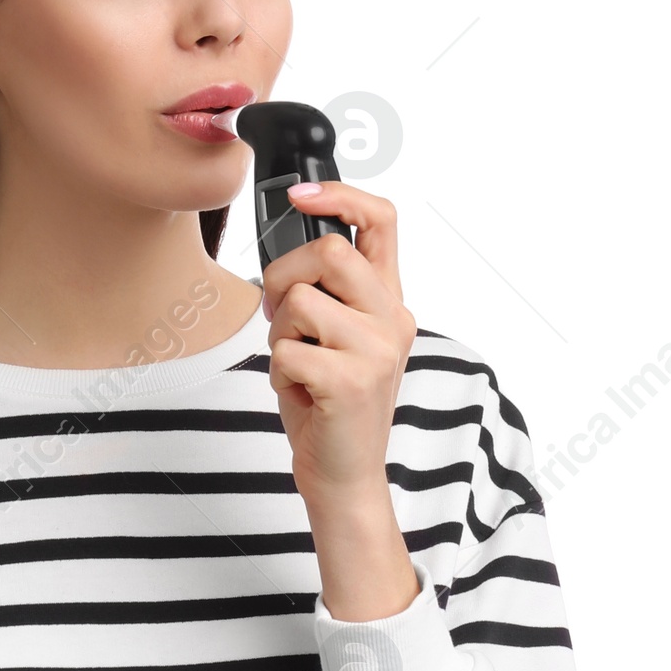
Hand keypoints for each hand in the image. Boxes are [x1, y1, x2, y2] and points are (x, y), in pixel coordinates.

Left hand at [261, 182, 416, 521]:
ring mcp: (377, 350)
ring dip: (279, 335)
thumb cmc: (327, 405)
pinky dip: (278, 372)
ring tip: (296, 364)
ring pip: (300, 301)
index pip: (381, 221)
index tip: (300, 196)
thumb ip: (325, 293)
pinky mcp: (352, 381)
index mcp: (389, 302)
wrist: (344, 475)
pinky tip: (299, 392)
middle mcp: (392, 319)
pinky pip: (287, 350)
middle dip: (284, 277)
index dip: (340, 195)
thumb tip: (288, 249)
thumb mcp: (333, 337)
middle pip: (329, 251)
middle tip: (281, 317)